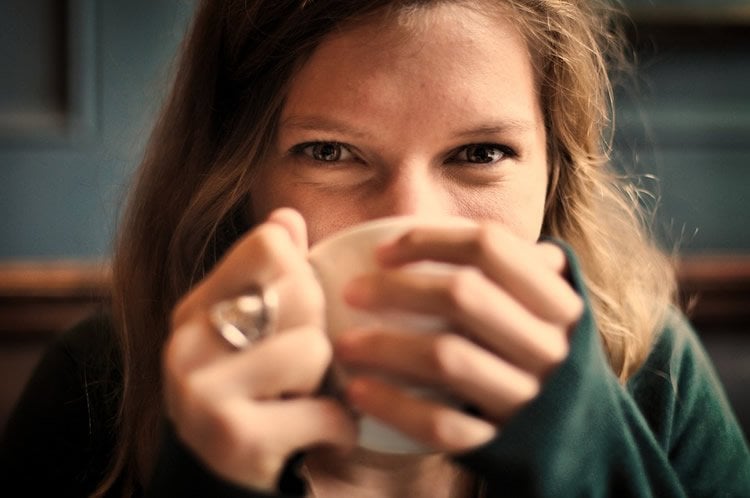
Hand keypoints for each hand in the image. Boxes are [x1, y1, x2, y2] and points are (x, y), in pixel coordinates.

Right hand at [163, 208, 356, 490]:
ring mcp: (203, 392)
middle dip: (318, 332)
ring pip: (313, 348)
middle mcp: (187, 343)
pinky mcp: (234, 437)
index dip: (302, 276)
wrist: (220, 486)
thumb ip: (269, 276)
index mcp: (195, 308)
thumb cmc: (251, 400)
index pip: (270, 244)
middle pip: (299, 289)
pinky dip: (338, 429)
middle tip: (301, 370)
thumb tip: (287, 215)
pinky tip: (318, 437)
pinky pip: (325, 410)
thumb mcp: (254, 335)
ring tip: (302, 401)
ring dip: (327, 384)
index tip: (295, 316)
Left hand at [335, 223, 582, 452]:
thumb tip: (449, 227)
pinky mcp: (502, 443)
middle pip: (463, 296)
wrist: (578, 444)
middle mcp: (549, 346)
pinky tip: (359, 392)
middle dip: (396, 289)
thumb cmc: (540, 359)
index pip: (490, 246)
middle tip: (351, 292)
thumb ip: (515, 270)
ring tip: (344, 344)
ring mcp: (528, 398)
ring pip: (447, 359)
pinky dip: (395, 406)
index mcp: (558, 303)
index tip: (382, 252)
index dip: (429, 239)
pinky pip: (441, 424)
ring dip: (385, 347)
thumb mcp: (546, 312)